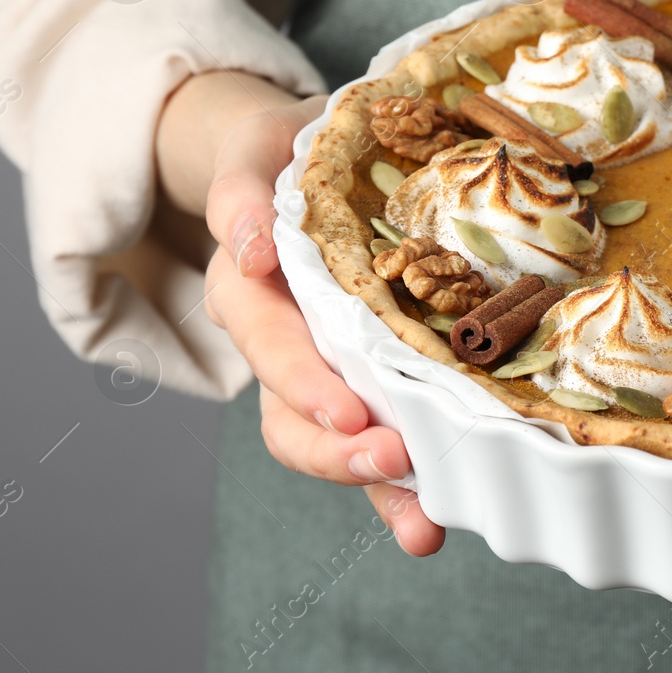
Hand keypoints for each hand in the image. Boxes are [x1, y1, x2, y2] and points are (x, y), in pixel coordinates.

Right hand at [159, 71, 444, 554]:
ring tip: (423, 523)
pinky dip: (400, 491)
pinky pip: (382, 438)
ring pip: (336, 444)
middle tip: (396, 463)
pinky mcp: (370, 382)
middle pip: (293, 417)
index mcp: (252, 288)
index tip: (348, 411)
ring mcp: (326, 369)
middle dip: (341, 451)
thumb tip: (248, 246)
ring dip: (376, 489)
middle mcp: (284, 341)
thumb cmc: (287, 151)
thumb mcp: (257, 149)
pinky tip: (431, 523)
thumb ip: (240, 190)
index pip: (269, 342)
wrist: (309, 160)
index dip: (304, 382)